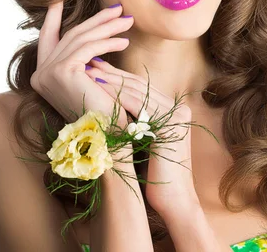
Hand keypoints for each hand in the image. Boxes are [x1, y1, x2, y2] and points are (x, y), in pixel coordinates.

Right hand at [30, 1, 133, 127]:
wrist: (109, 137)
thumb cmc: (103, 111)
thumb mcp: (88, 79)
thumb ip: (84, 59)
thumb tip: (93, 33)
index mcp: (42, 77)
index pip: (47, 39)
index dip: (51, 19)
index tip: (57, 0)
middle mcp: (40, 75)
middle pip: (70, 36)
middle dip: (95, 20)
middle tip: (117, 9)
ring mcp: (48, 73)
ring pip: (81, 39)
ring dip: (107, 28)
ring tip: (127, 22)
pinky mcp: (62, 71)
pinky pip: (88, 48)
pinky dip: (108, 42)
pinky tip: (124, 42)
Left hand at [86, 54, 198, 216]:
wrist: (175, 203)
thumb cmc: (154, 176)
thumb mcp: (145, 141)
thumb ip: (135, 121)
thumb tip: (108, 106)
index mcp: (173, 108)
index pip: (140, 86)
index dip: (116, 75)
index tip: (95, 68)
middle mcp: (178, 108)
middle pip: (138, 84)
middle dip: (111, 73)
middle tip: (88, 62)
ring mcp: (176, 115)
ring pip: (137, 91)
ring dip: (110, 80)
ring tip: (90, 72)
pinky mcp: (170, 125)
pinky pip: (139, 106)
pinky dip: (117, 96)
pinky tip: (99, 89)